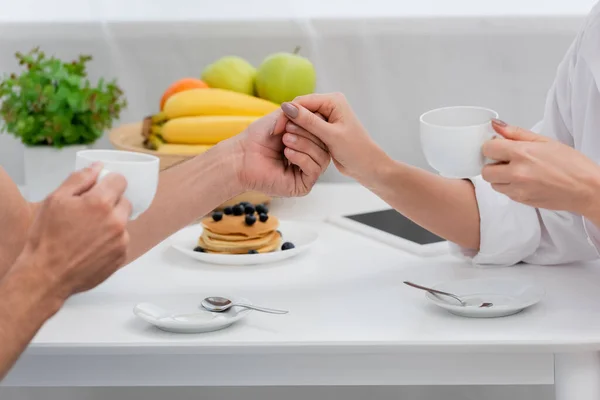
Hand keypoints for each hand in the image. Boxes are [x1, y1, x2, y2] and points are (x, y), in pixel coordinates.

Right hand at [20, 163, 131, 298]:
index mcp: (100, 202)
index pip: (120, 180)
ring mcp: (121, 240)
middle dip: (111, 203)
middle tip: (90, 213)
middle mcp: (116, 221)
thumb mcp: (56, 200)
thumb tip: (98, 167)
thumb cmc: (47, 237)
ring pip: (123, 223)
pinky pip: (121, 241)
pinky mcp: (121, 256)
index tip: (101, 188)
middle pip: (124, 201)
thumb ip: (80, 179)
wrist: (46, 275)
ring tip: (88, 233)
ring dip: (111, 223)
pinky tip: (92, 246)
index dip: (109, 182)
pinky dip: (110, 241)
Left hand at [231, 109, 330, 196]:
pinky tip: (287, 153)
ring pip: (322, 157)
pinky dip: (302, 158)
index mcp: (309, 142)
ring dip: (304, 144)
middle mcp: (311, 157)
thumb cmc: (258, 138)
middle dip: (308, 133)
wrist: (241, 156)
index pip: (325, 131)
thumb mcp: (281, 117)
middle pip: (326, 144)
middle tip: (288, 129)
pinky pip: (314, 170)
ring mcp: (307, 172)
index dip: (315, 121)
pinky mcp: (303, 185)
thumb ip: (299, 112)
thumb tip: (315, 113)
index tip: (297, 116)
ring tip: (285, 140)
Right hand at [276, 92, 388, 183]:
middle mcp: (330, 104)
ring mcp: (327, 115)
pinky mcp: (324, 127)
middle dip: (291, 121)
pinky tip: (294, 144)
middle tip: (279, 136)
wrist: (367, 165)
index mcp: (333, 100)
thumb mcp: (330, 135)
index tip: (277, 129)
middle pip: (302, 108)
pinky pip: (307, 127)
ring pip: (303, 118)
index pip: (303, 101)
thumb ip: (309, 121)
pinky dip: (301, 134)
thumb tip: (287, 107)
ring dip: (295, 129)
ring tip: (286, 141)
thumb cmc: (354, 150)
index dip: (288, 113)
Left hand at [481, 119, 599, 213]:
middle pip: (485, 170)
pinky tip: (525, 182)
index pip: (488, 149)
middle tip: (507, 161)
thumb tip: (497, 126)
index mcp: (522, 154)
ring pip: (493, 184)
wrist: (586, 189)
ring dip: (500, 178)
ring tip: (518, 172)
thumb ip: (517, 133)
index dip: (492, 147)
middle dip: (493, 164)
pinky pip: (505, 193)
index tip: (499, 147)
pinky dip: (510, 187)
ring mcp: (518, 189)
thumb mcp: (546, 141)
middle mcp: (517, 173)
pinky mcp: (521, 201)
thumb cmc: (572, 164)